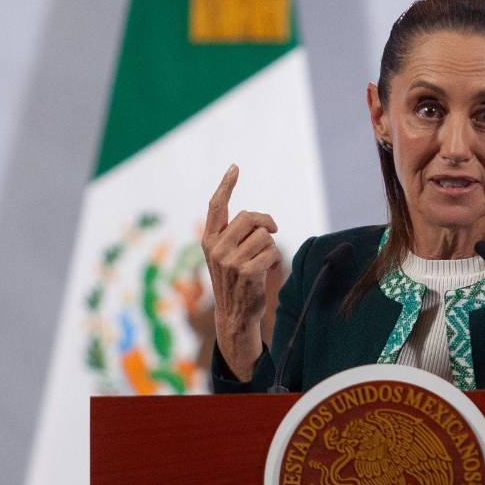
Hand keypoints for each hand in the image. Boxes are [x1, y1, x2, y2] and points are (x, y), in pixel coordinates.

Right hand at [201, 163, 281, 379]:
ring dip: (271, 247)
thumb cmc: (236, 283)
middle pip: (251, 217)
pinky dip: (275, 260)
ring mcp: (230, 261)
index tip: (235, 167)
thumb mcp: (226, 257)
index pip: (217, 206)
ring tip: (263, 263)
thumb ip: (234, 236)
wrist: (234, 316)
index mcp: (209, 240)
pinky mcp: (247, 272)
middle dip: (268, 223)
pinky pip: (273, 251)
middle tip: (274, 231)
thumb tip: (262, 220)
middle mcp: (216, 248)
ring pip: (265, 235)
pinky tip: (268, 272)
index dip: (227, 185)